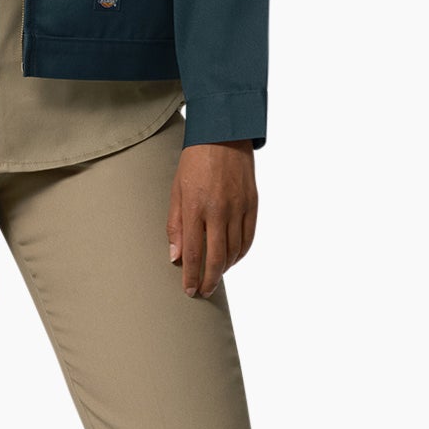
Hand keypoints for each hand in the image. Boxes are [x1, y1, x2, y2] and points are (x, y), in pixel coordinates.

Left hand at [168, 140, 257, 297]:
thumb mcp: (176, 191)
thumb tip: (175, 257)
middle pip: (216, 257)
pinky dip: (241, 253)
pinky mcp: (253, 204)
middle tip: (203, 292)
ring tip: (215, 275)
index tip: (188, 290)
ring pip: (235, 251)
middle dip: (209, 280)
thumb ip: (175, 225)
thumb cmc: (194, 163)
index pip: (193, 252)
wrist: (223, 136)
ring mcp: (238, 208)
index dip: (190, 276)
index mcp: (196, 207)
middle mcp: (219, 210)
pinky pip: (249, 237)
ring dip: (225, 268)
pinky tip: (232, 259)